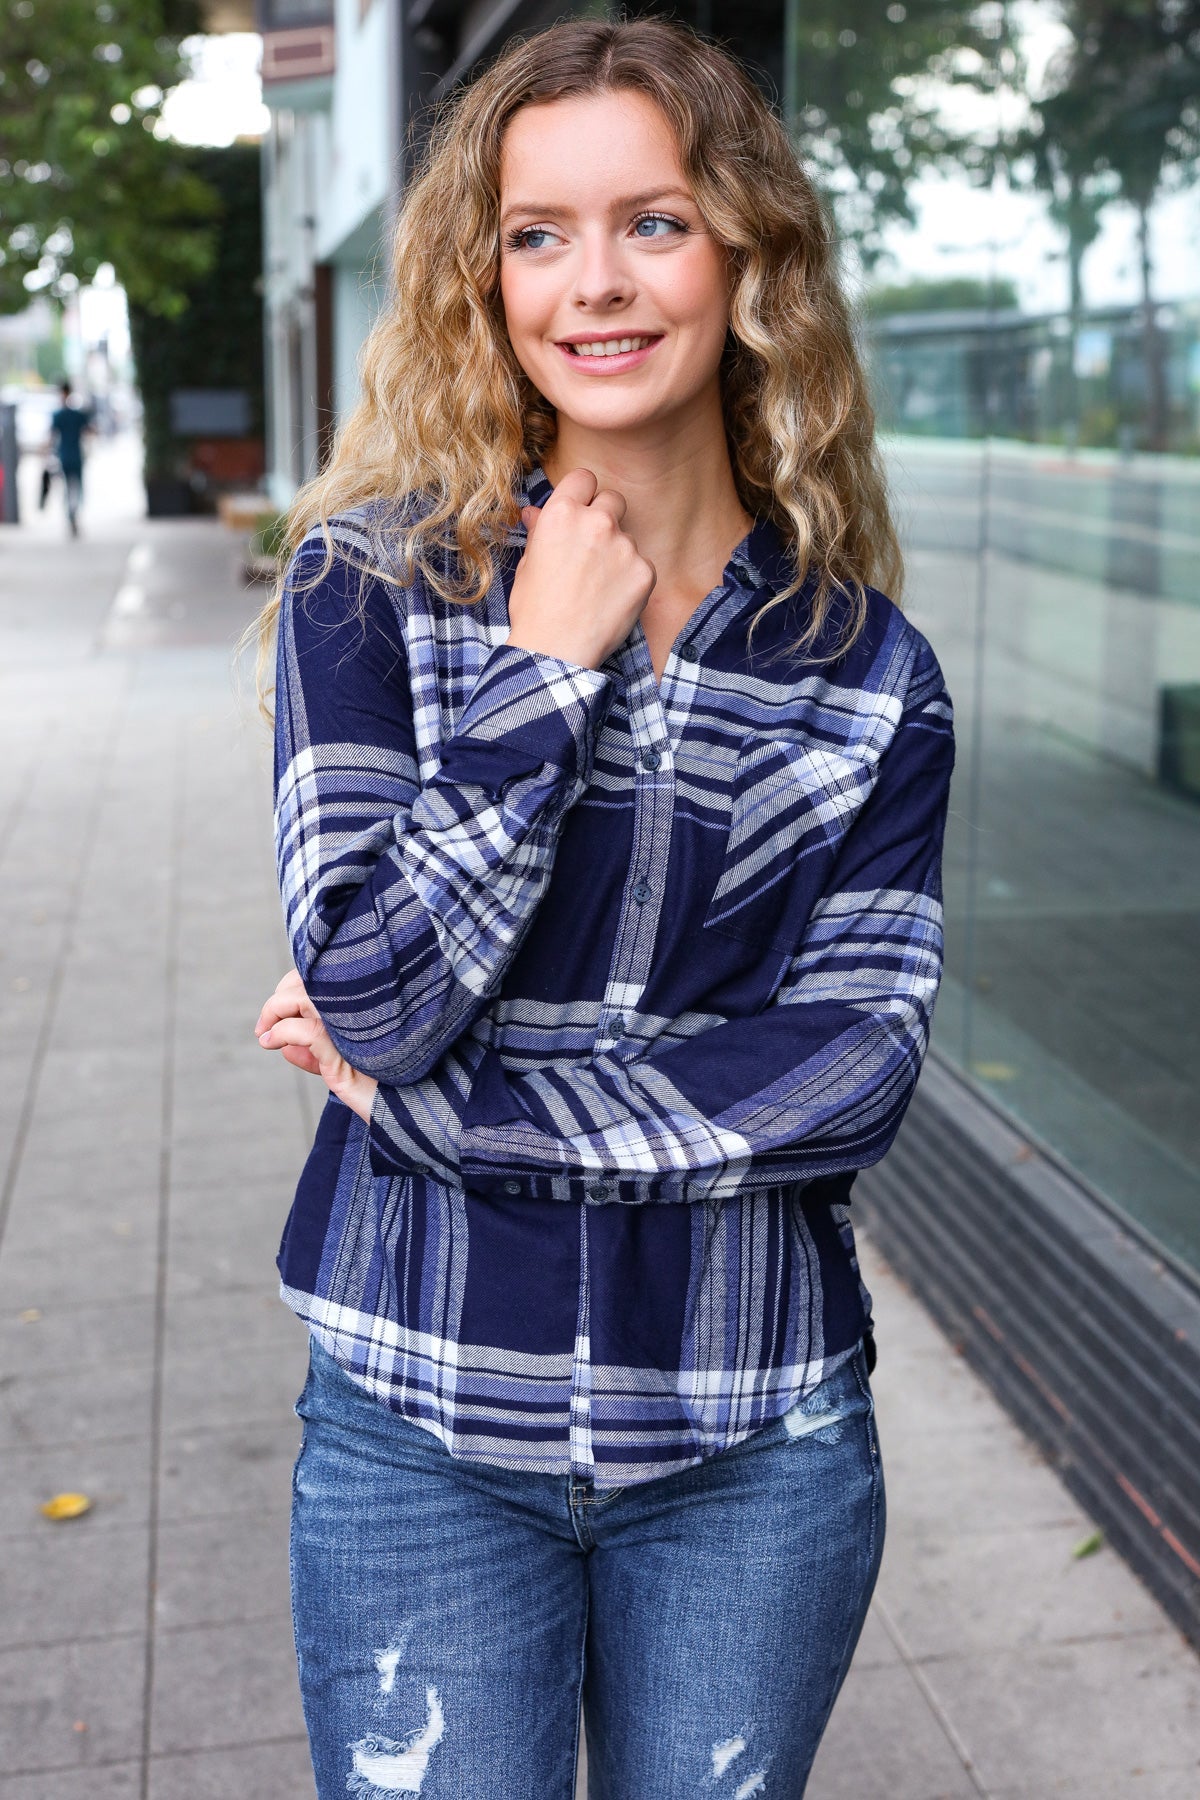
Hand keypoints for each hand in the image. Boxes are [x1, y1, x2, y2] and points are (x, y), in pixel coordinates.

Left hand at [255, 970, 377, 1123]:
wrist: (408, 1112)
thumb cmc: (383, 1088)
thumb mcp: (341, 1065)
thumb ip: (315, 1053)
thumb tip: (283, 1045)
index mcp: (366, 1006)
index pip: (323, 976)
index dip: (293, 986)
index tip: (277, 1014)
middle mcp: (361, 1009)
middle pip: (311, 980)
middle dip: (280, 997)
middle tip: (264, 1025)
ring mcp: (354, 1027)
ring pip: (303, 997)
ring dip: (274, 1010)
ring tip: (265, 1033)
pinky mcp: (345, 1052)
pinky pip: (306, 1031)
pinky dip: (281, 1032)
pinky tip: (272, 1043)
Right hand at [507, 467, 655, 670]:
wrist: (556, 649)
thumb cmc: (535, 608)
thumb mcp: (528, 563)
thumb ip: (541, 531)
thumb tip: (534, 512)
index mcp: (562, 514)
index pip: (584, 478)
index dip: (583, 493)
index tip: (582, 509)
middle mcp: (597, 522)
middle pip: (614, 499)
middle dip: (606, 516)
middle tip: (594, 548)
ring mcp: (624, 546)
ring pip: (628, 537)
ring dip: (617, 553)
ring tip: (598, 586)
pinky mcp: (645, 571)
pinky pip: (642, 565)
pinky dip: (631, 579)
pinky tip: (612, 600)